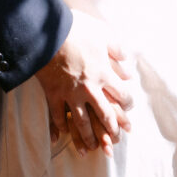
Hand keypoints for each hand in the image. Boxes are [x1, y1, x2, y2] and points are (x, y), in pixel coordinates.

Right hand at [35, 10, 132, 157]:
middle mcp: (89, 88)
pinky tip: (63, 136)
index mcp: (103, 73)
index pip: (122, 95)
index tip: (129, 107)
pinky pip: (57, 116)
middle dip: (112, 128)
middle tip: (116, 137)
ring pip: (82, 122)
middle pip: (105, 115)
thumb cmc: (76, 29)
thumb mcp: (101, 33)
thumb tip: (126, 63)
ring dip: (89, 136)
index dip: (128, 103)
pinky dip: (60, 128)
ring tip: (93, 147)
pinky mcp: (53, 94)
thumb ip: (116, 49)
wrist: (47, 33)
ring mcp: (70, 94)